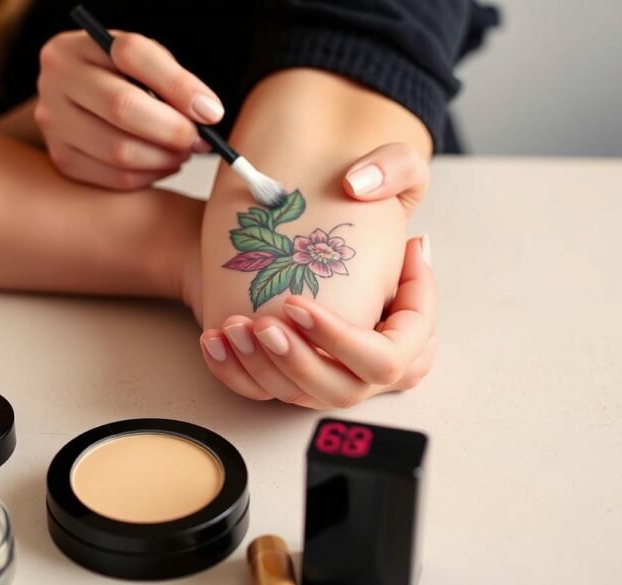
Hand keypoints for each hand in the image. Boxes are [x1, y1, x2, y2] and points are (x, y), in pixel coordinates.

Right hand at [35, 31, 222, 189]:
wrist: (75, 102)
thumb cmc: (117, 80)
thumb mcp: (141, 64)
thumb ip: (172, 80)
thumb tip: (207, 114)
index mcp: (80, 45)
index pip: (132, 53)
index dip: (177, 84)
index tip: (211, 111)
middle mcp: (58, 80)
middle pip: (122, 106)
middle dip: (172, 129)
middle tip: (199, 139)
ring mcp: (54, 123)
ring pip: (118, 150)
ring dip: (163, 157)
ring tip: (182, 152)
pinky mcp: (62, 158)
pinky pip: (114, 178)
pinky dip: (148, 176)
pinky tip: (161, 164)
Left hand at [194, 143, 435, 407]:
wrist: (309, 230)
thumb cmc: (360, 210)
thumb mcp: (393, 172)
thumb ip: (395, 167)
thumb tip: (359, 186)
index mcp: (408, 335)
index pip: (394, 355)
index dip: (346, 338)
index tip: (302, 303)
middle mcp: (366, 368)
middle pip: (345, 388)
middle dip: (305, 359)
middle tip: (273, 320)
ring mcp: (325, 378)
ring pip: (298, 395)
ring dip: (263, 365)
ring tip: (235, 325)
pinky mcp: (285, 377)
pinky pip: (257, 389)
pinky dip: (232, 370)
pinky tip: (213, 339)